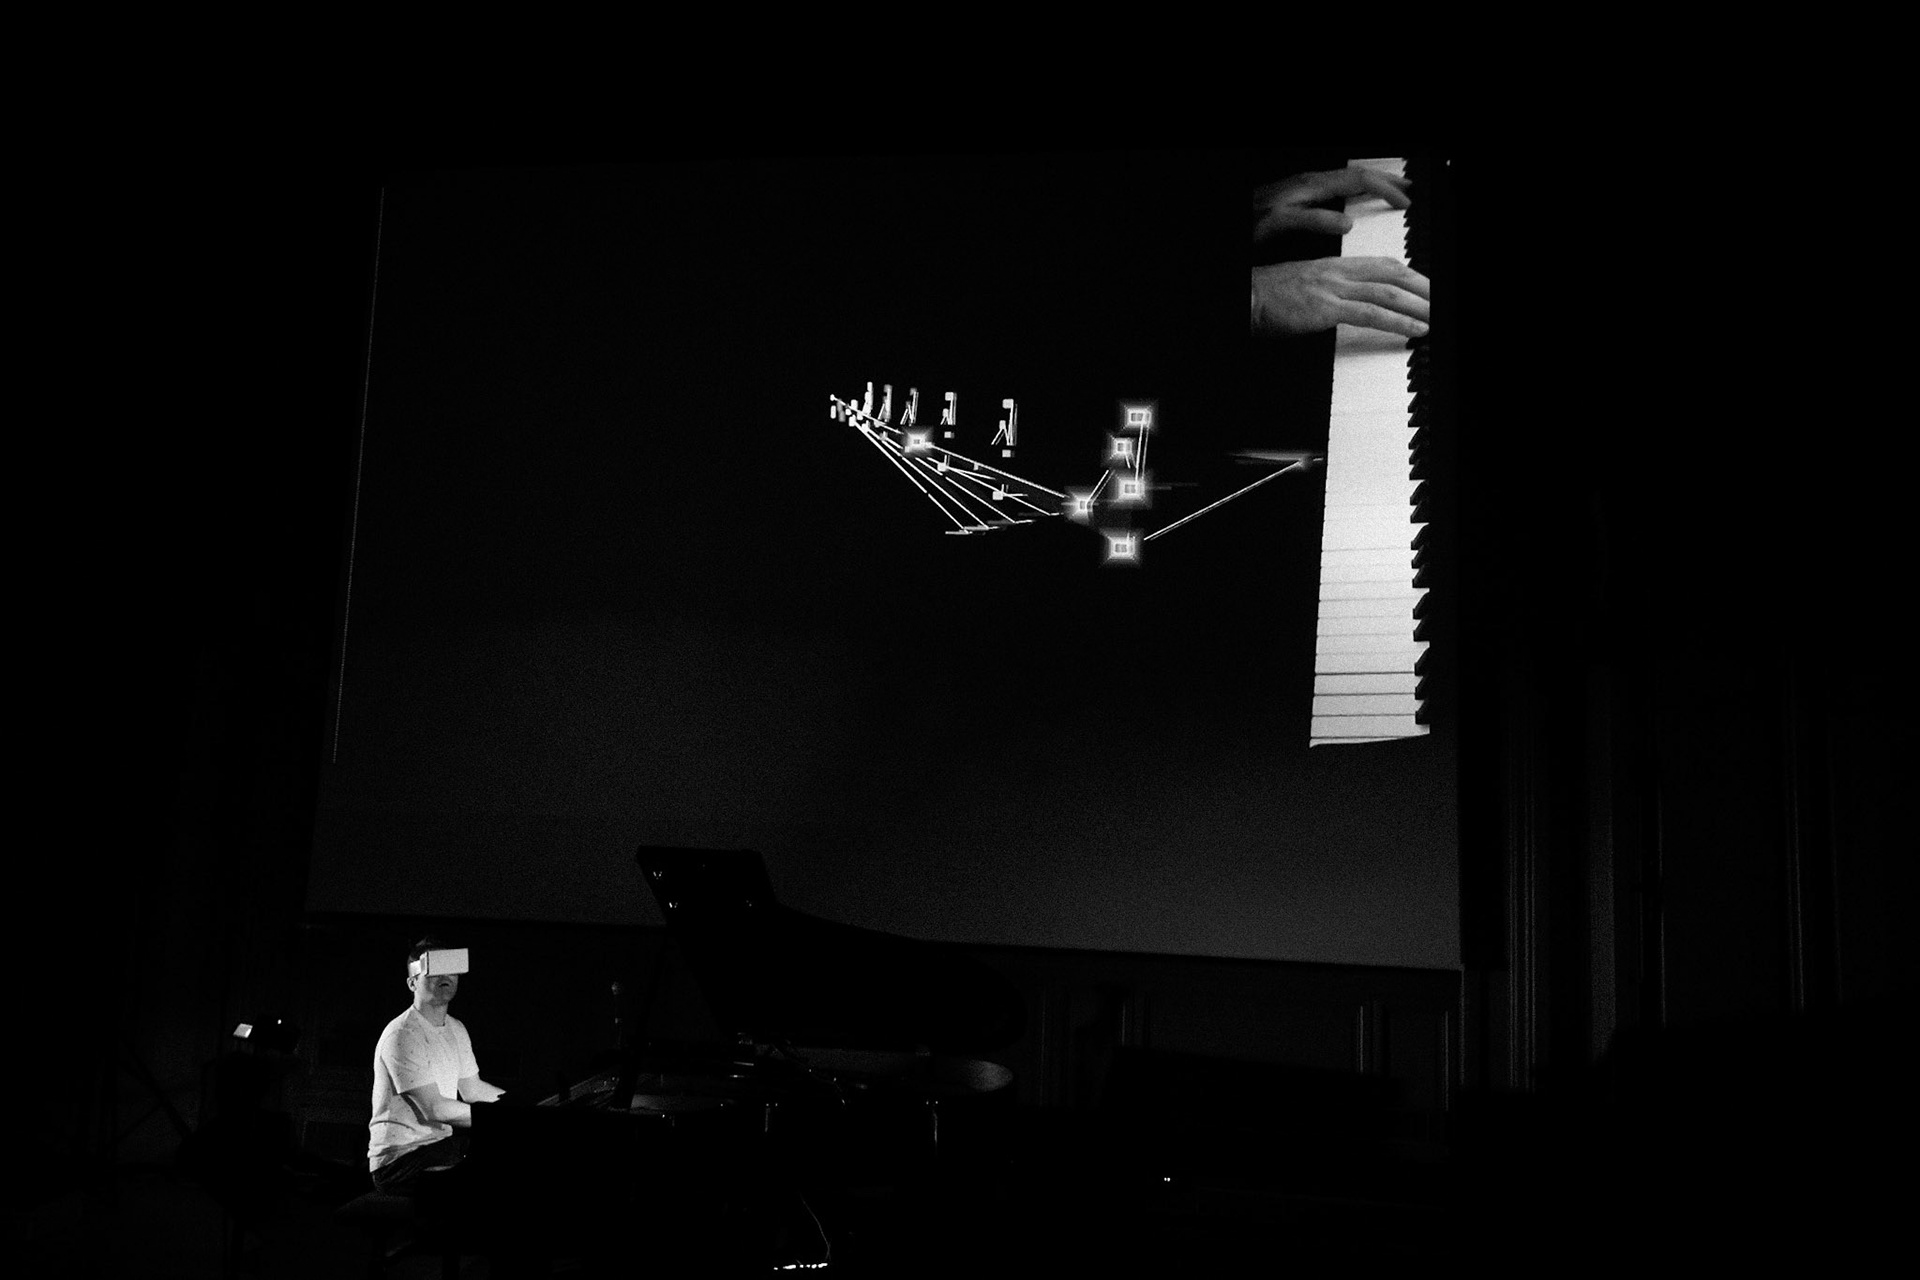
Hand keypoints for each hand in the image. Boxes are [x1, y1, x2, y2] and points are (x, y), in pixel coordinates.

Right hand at [1251, 257, 1429, 338]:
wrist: (1245, 298)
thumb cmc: (1266, 298)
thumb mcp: (1303, 288)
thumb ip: (1327, 292)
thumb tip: (1344, 304)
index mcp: (1332, 266)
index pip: (1381, 265)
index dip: (1409, 275)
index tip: (1425, 288)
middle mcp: (1336, 272)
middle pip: (1392, 273)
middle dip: (1422, 287)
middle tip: (1440, 301)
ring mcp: (1332, 289)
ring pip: (1388, 293)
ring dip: (1418, 307)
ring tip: (1436, 318)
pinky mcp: (1326, 308)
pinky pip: (1370, 314)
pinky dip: (1398, 322)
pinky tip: (1414, 330)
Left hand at [1252, 167, 1410, 239]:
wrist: (1227, 219)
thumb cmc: (1249, 221)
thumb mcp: (1281, 221)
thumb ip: (1313, 221)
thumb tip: (1347, 223)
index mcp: (1310, 186)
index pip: (1359, 180)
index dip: (1384, 189)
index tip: (1403, 202)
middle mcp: (1309, 182)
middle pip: (1357, 175)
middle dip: (1385, 181)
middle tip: (1408, 191)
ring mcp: (1304, 187)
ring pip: (1348, 180)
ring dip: (1372, 185)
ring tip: (1391, 191)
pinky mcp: (1299, 195)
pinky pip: (1336, 188)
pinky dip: (1355, 192)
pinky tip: (1358, 201)